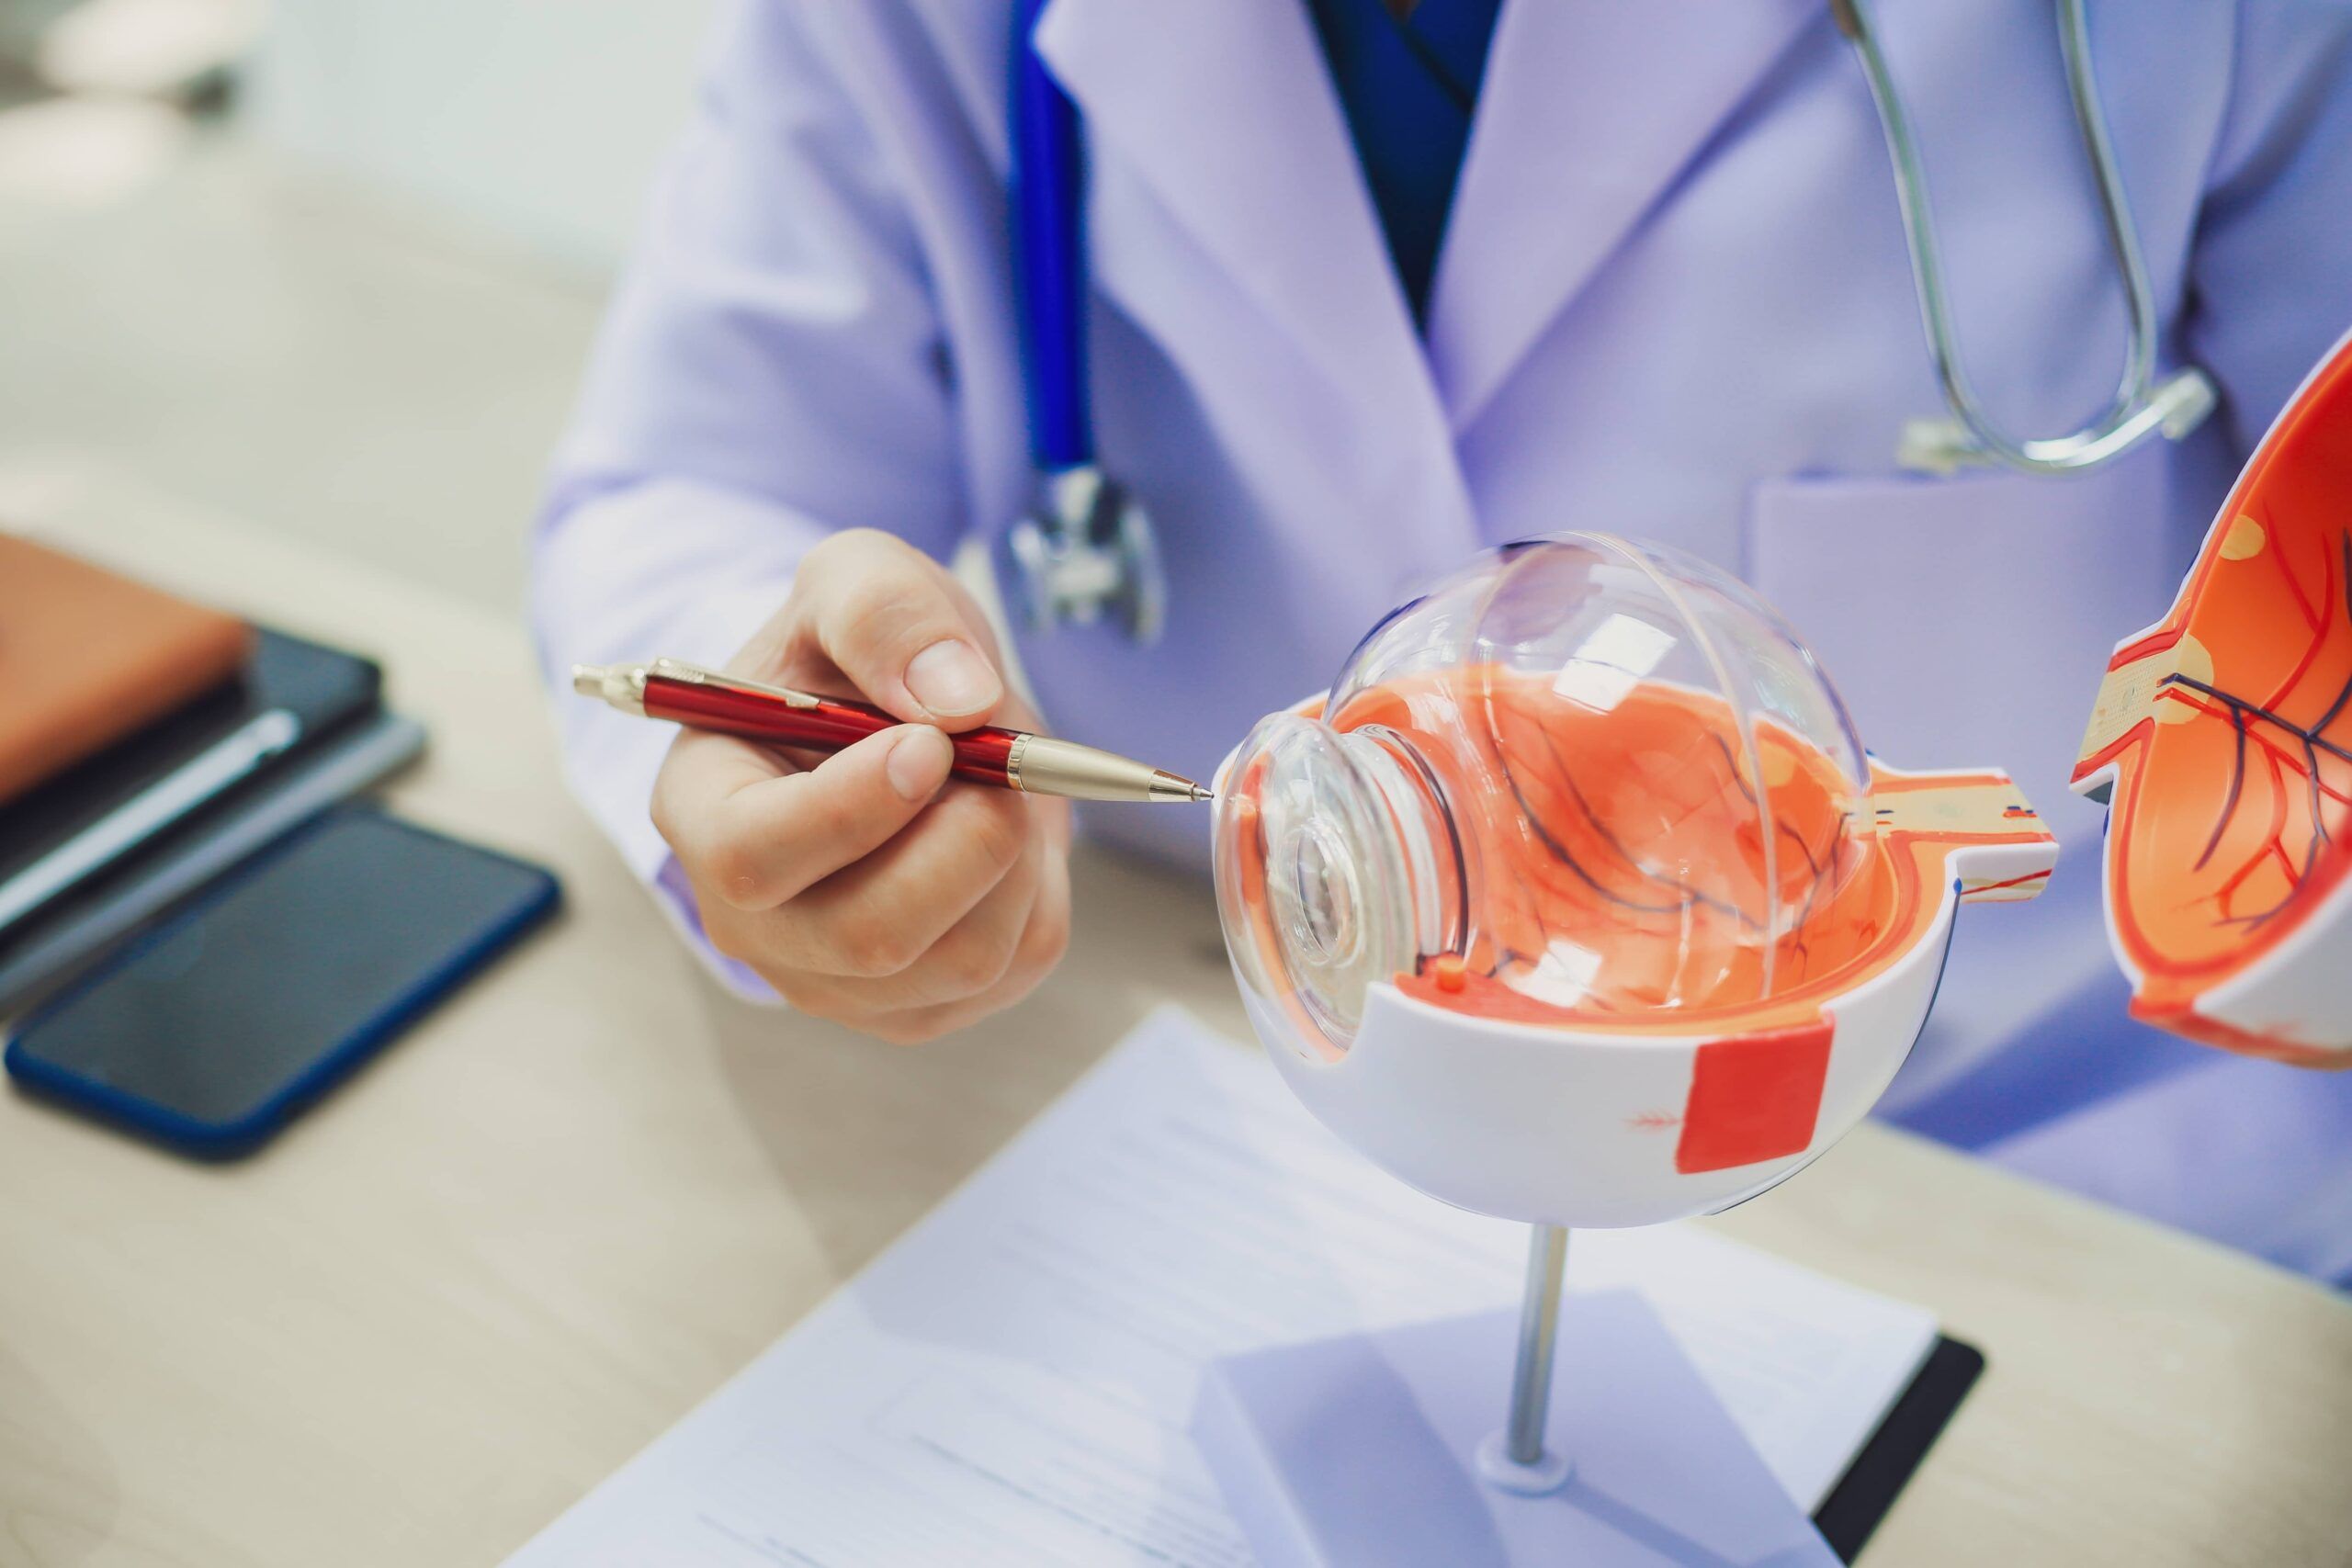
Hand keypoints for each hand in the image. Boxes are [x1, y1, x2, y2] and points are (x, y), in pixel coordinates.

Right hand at [650, 530, 1071, 1042]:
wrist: (900, 713)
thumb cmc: (855, 651)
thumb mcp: (856, 579)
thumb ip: (887, 611)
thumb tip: (959, 701)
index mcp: (703, 809)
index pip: (753, 855)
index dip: (853, 809)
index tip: (931, 744)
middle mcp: (753, 918)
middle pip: (870, 935)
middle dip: (968, 840)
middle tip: (1000, 761)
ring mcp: (835, 977)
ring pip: (962, 960)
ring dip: (1015, 856)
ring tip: (999, 782)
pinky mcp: (921, 1005)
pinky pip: (1018, 964)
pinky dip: (1041, 885)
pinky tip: (1006, 831)